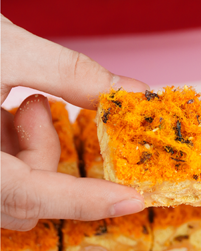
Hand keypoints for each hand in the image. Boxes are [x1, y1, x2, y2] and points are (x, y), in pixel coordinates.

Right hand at [1, 15, 148, 229]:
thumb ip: (72, 74)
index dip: (86, 201)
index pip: (32, 195)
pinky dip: (12, 147)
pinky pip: (3, 176)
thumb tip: (136, 92)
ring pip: (18, 187)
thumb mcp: (3, 49)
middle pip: (28, 194)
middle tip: (31, 103)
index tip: (136, 200)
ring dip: (28, 146)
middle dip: (43, 149)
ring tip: (11, 100)